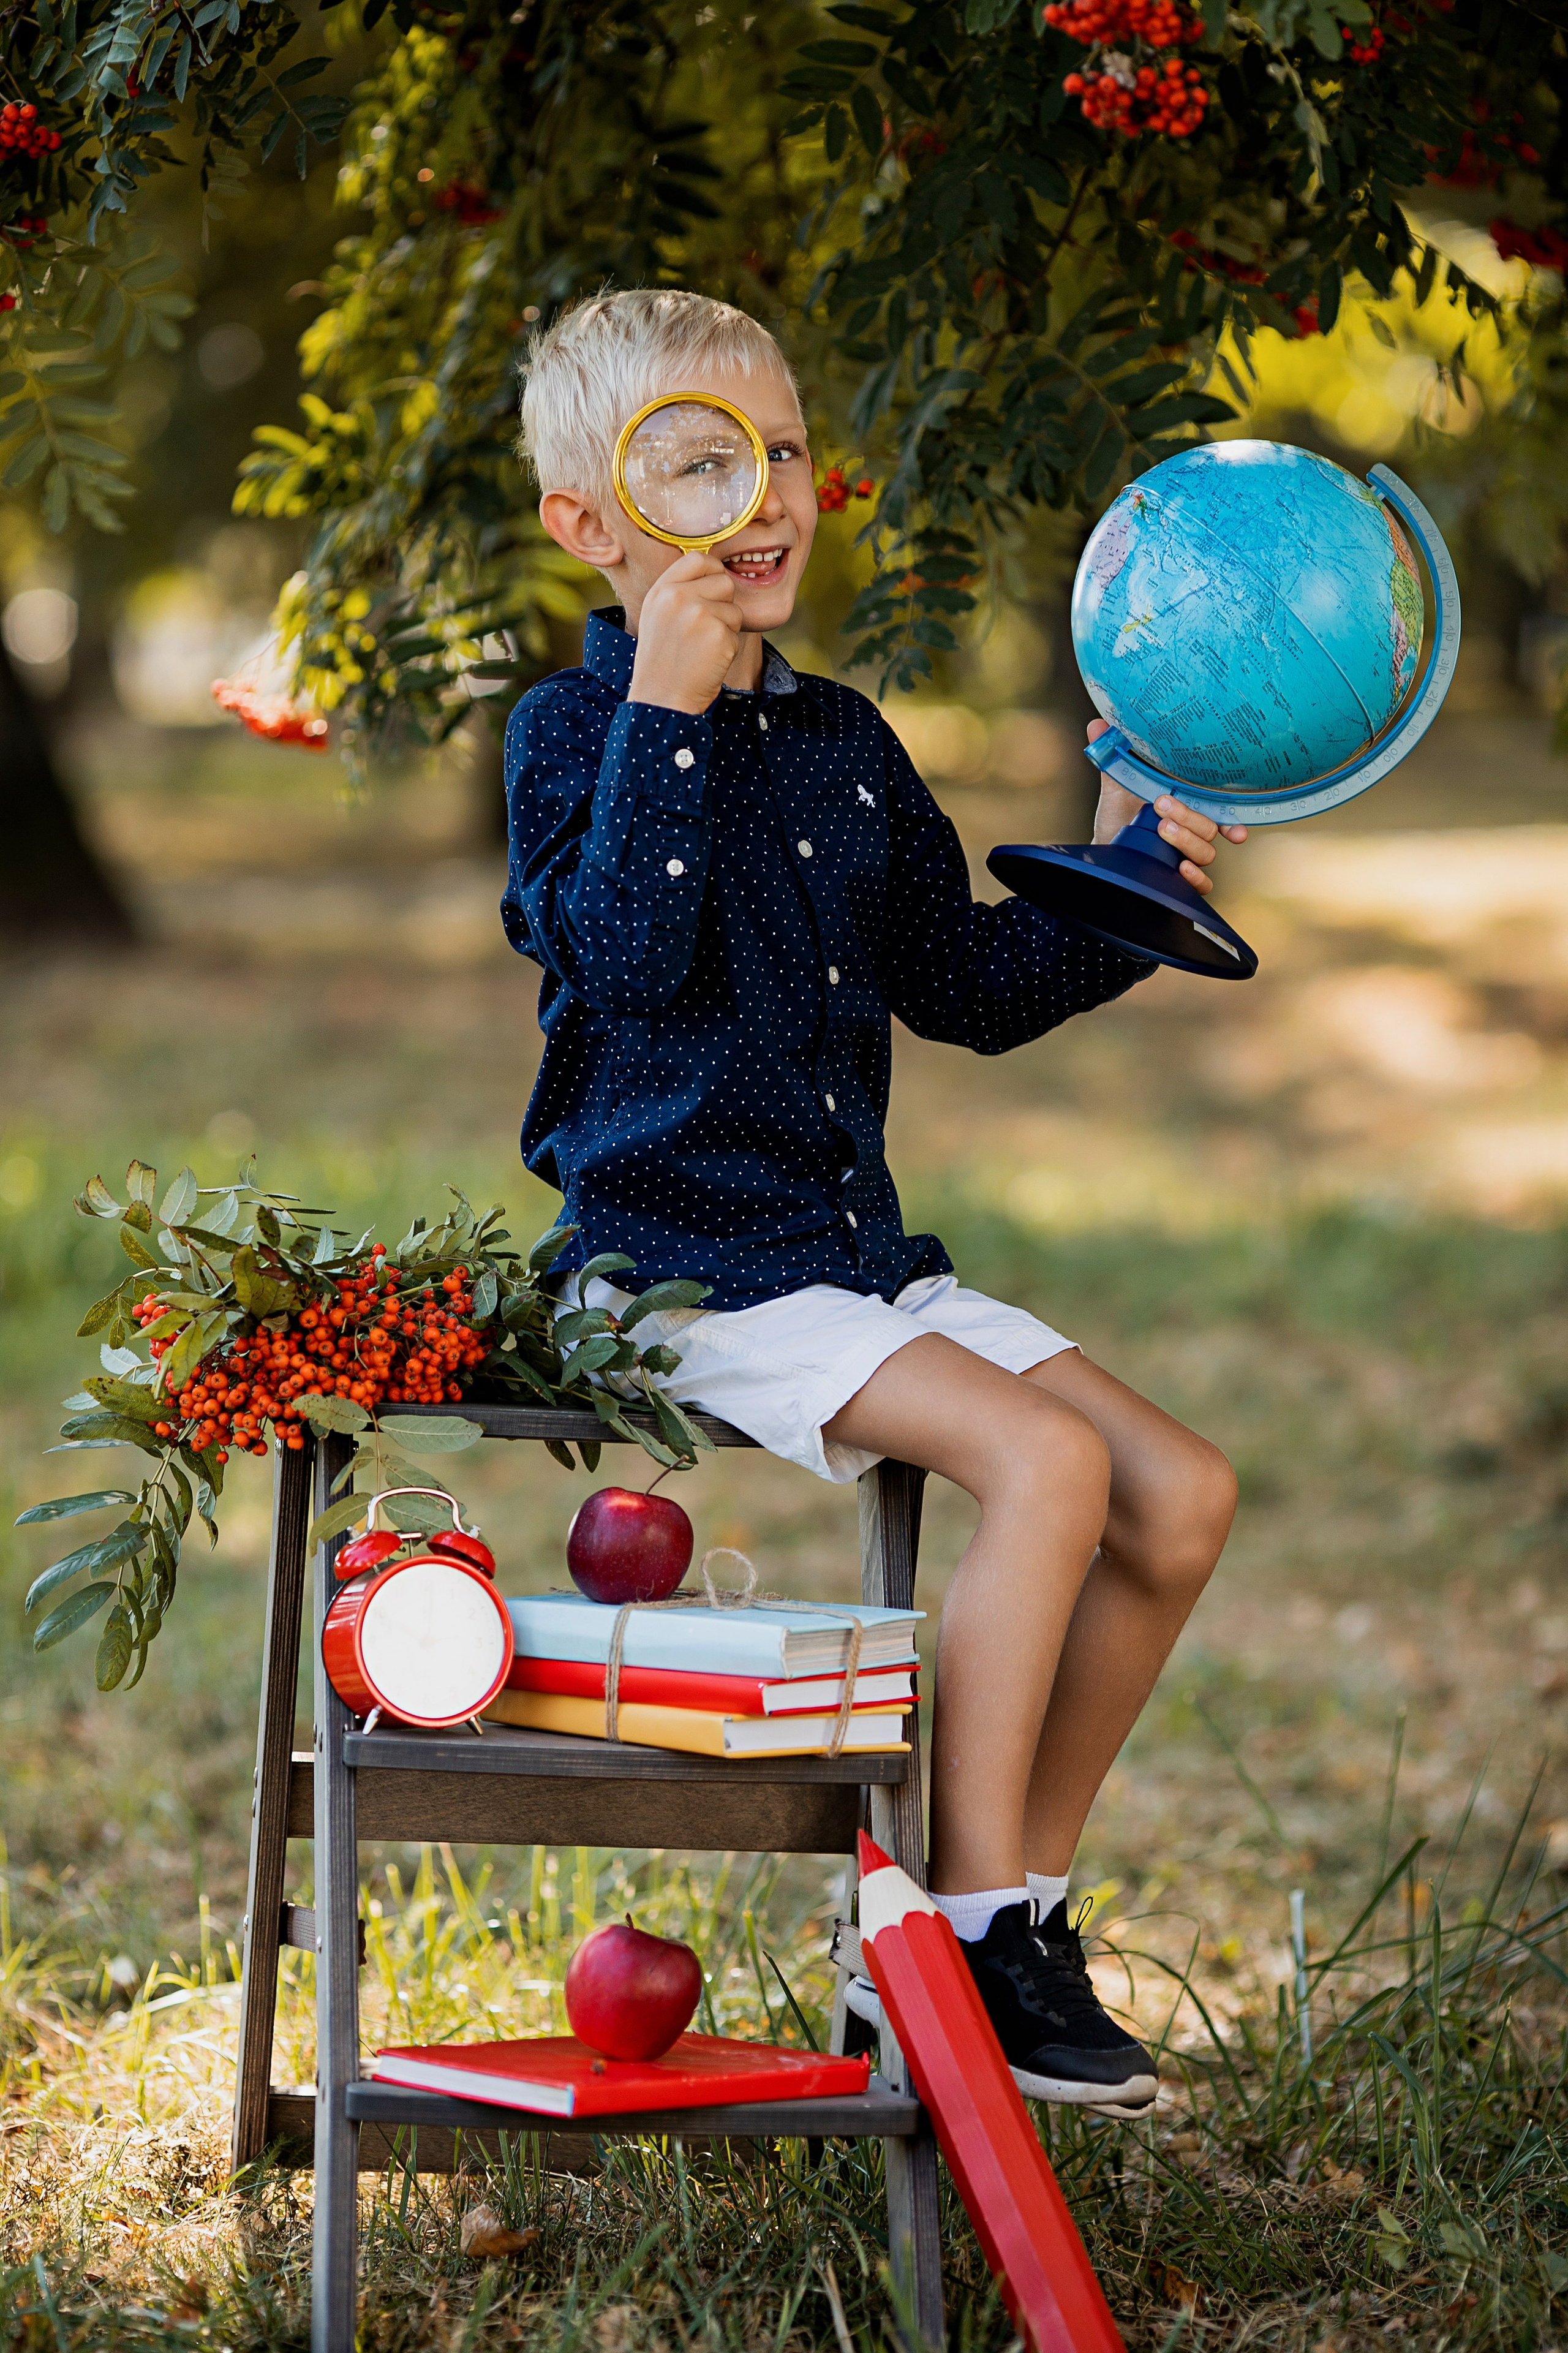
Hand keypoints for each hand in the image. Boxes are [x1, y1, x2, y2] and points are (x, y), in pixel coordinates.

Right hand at [627, 551, 743, 714]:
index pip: (699, 559)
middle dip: (722, 604)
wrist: (661, 697)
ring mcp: (699, 613)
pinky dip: (728, 647)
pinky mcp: (718, 634)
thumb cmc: (663, 660)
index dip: (712, 572)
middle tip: (703, 629)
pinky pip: (737, 631)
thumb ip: (680, 590)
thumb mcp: (658, 615)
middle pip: (724, 581)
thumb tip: (714, 572)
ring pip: (734, 608)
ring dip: (726, 627)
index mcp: (662, 589)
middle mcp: (678, 596)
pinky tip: (709, 659)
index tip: (711, 591)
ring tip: (703, 646)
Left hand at [1086, 718, 1246, 897]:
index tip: (1237, 823)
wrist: (1104, 851)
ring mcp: (1186, 856)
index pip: (1220, 811)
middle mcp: (1192, 832)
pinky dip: (1194, 878)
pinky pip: (1200, 885)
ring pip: (1206, 853)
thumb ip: (1113, 758)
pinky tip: (1180, 868)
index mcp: (1188, 808)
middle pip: (1210, 828)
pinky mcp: (1175, 878)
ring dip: (1187, 840)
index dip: (1233, 817)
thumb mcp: (1117, 786)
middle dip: (1189, 816)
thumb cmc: (1119, 817)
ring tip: (1162, 828)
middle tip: (1161, 804)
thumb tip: (1098, 725)